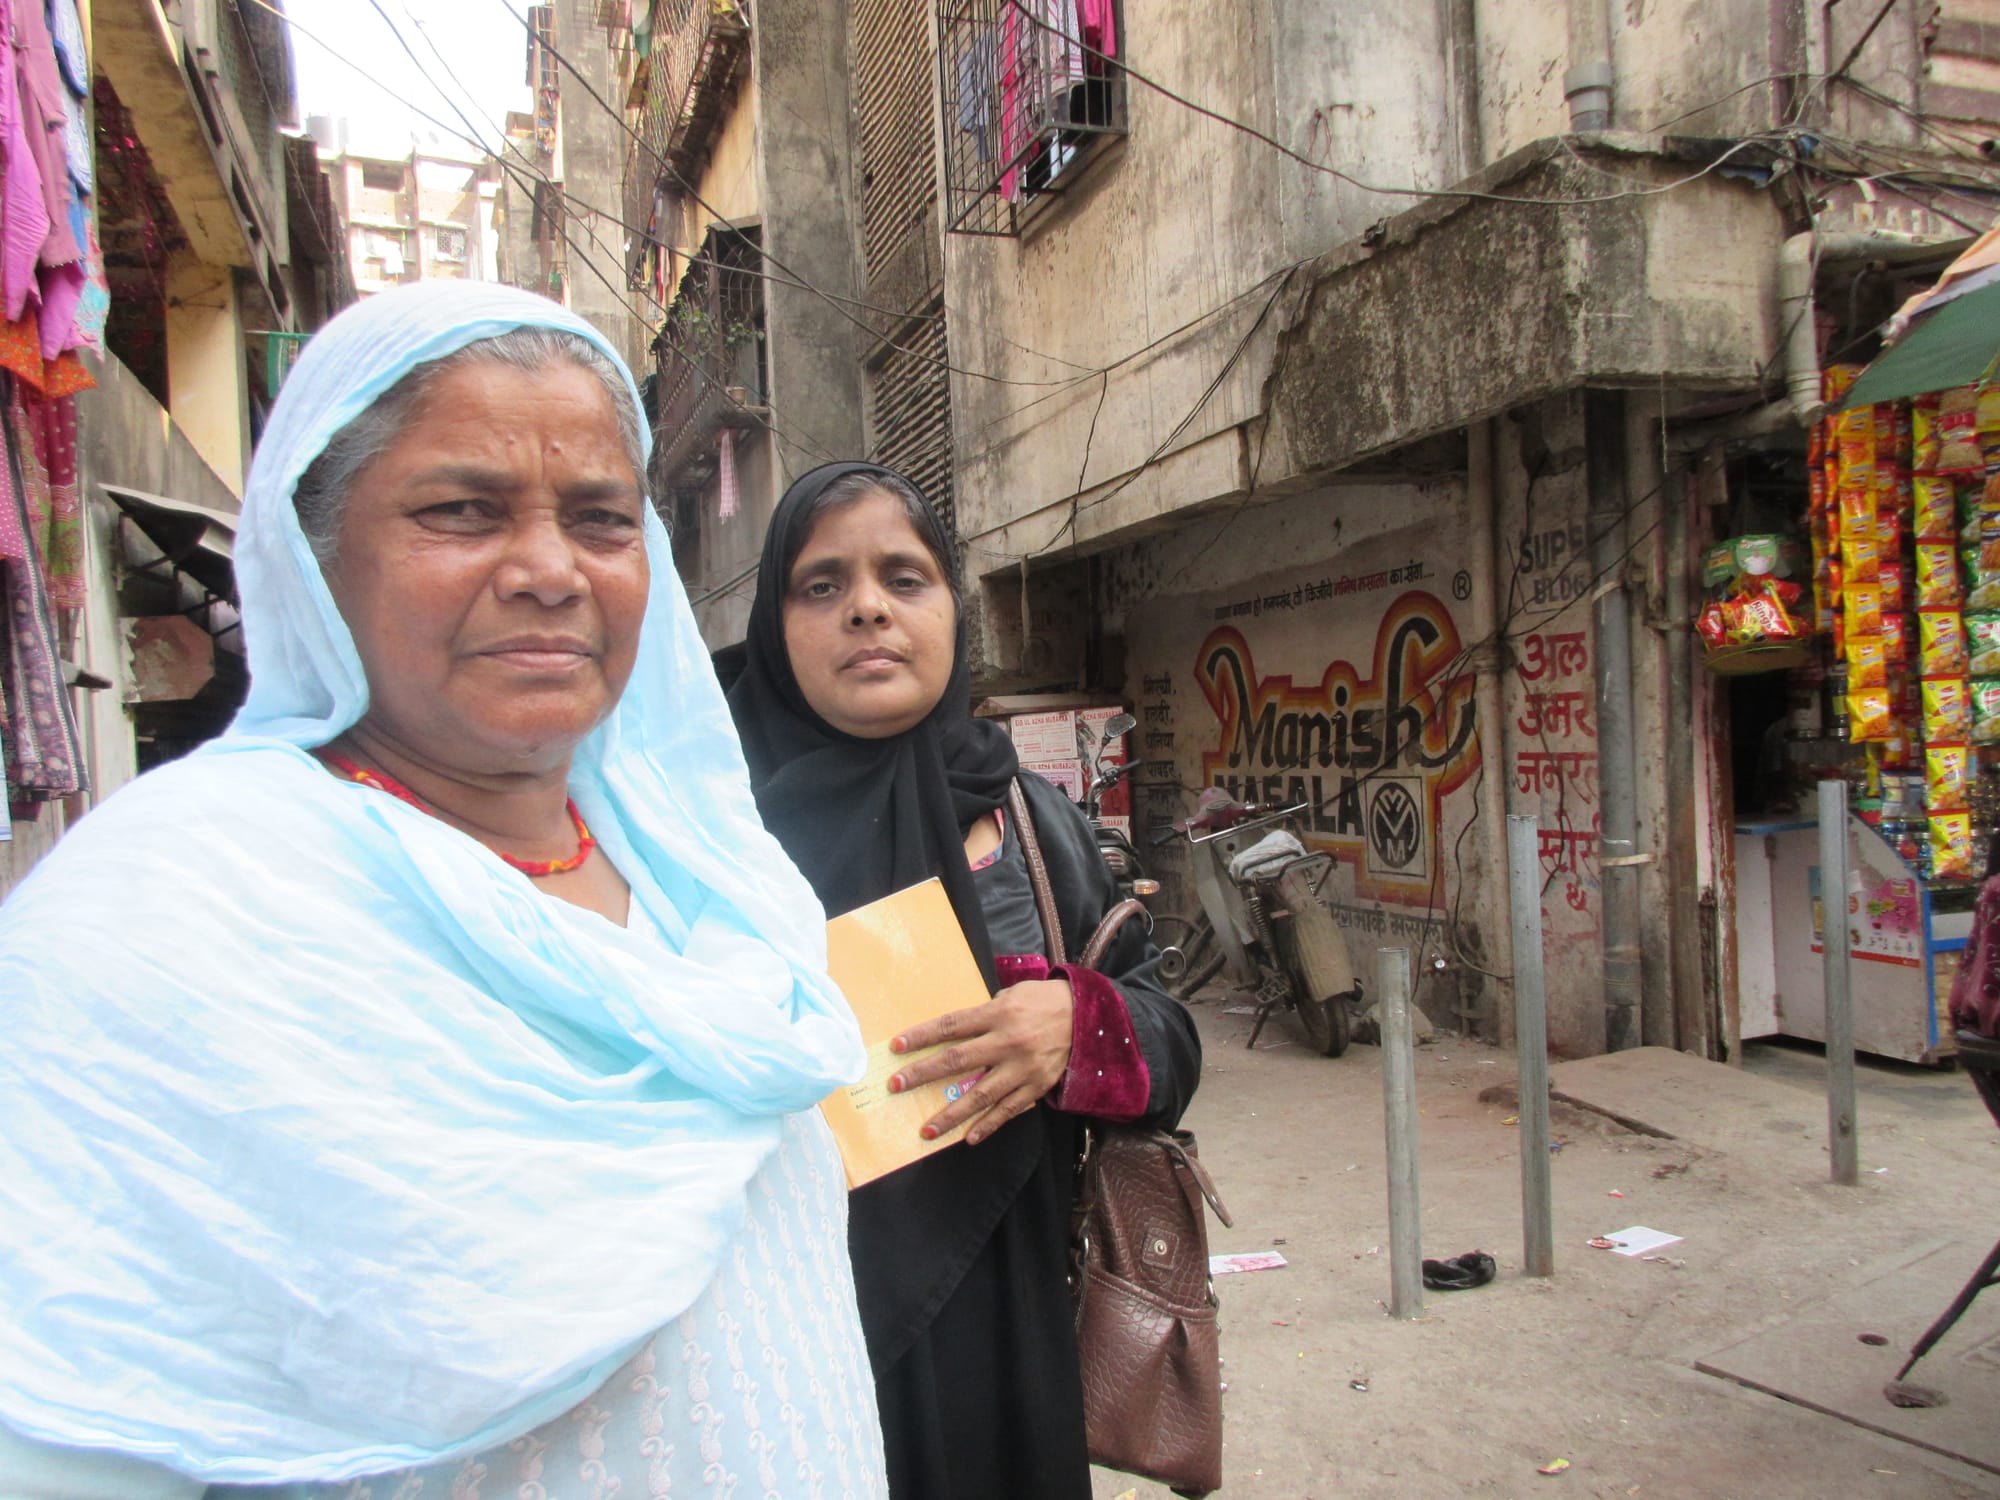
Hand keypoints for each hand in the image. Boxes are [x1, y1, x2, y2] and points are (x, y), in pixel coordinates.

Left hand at [889, 979, 1074, 1144]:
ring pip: (980, 1095)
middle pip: (957, 1060)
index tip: (896, 1047)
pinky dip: (988, 1125)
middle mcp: (1007, 1042)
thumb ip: (984, 1012)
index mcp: (998, 1014)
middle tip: (896, 1086)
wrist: (1087, 1017)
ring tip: (927, 1130)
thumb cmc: (1043, 1001)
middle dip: (923, 1074)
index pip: (951, 1026)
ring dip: (951, 1114)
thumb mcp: (1011, 995)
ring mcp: (1022, 1068)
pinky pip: (1008, 1110)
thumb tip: (955, 1029)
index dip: (921, 1037)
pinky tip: (968, 1138)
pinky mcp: (1036, 1087)